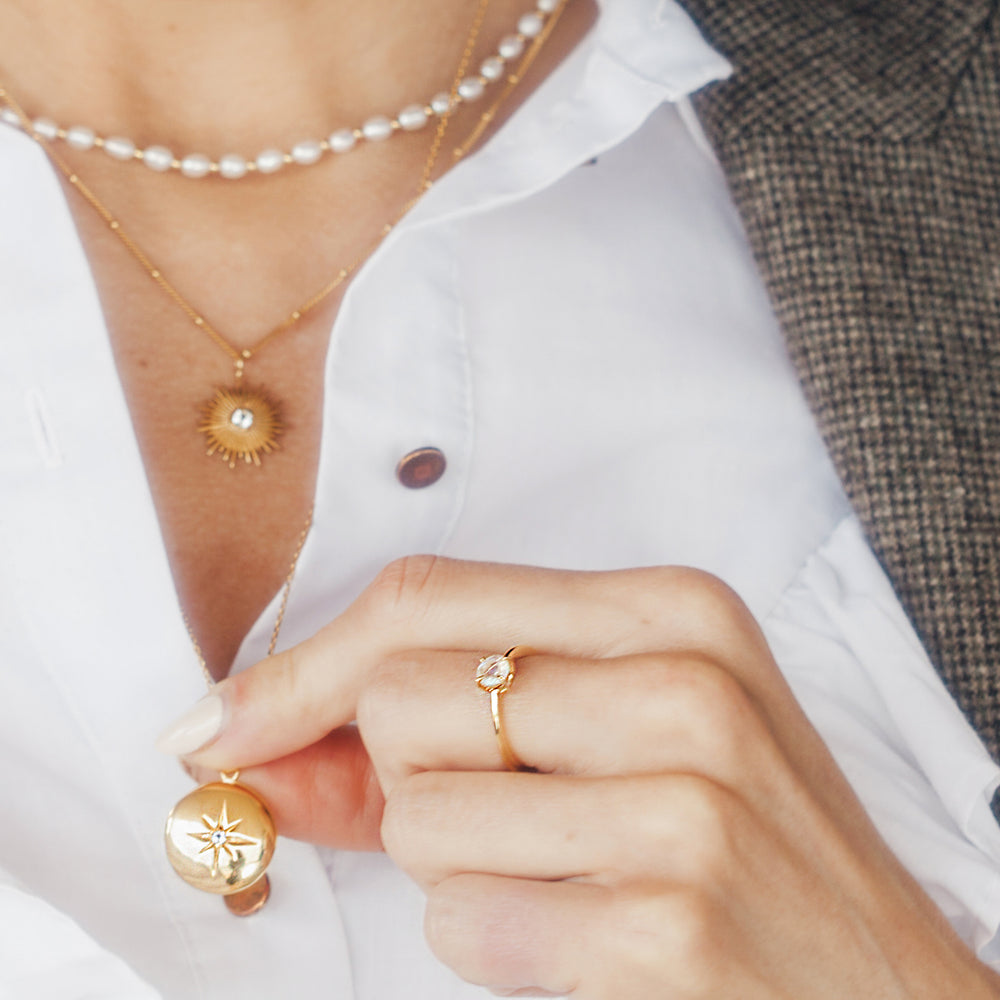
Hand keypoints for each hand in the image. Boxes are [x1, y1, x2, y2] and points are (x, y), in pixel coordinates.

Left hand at [173, 557, 999, 997]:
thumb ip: (424, 731)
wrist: (882, 987)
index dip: (305, 664)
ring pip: (419, 815)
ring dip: (456, 866)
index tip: (221, 725)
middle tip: (503, 815)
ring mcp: (687, 800)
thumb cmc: (734, 844)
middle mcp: (686, 681)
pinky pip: (464, 924)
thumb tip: (248, 743)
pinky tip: (588, 937)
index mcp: (672, 608)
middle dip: (409, 778)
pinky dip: (493, 941)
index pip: (428, 599)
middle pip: (404, 699)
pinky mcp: (670, 924)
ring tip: (567, 874)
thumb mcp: (609, 743)